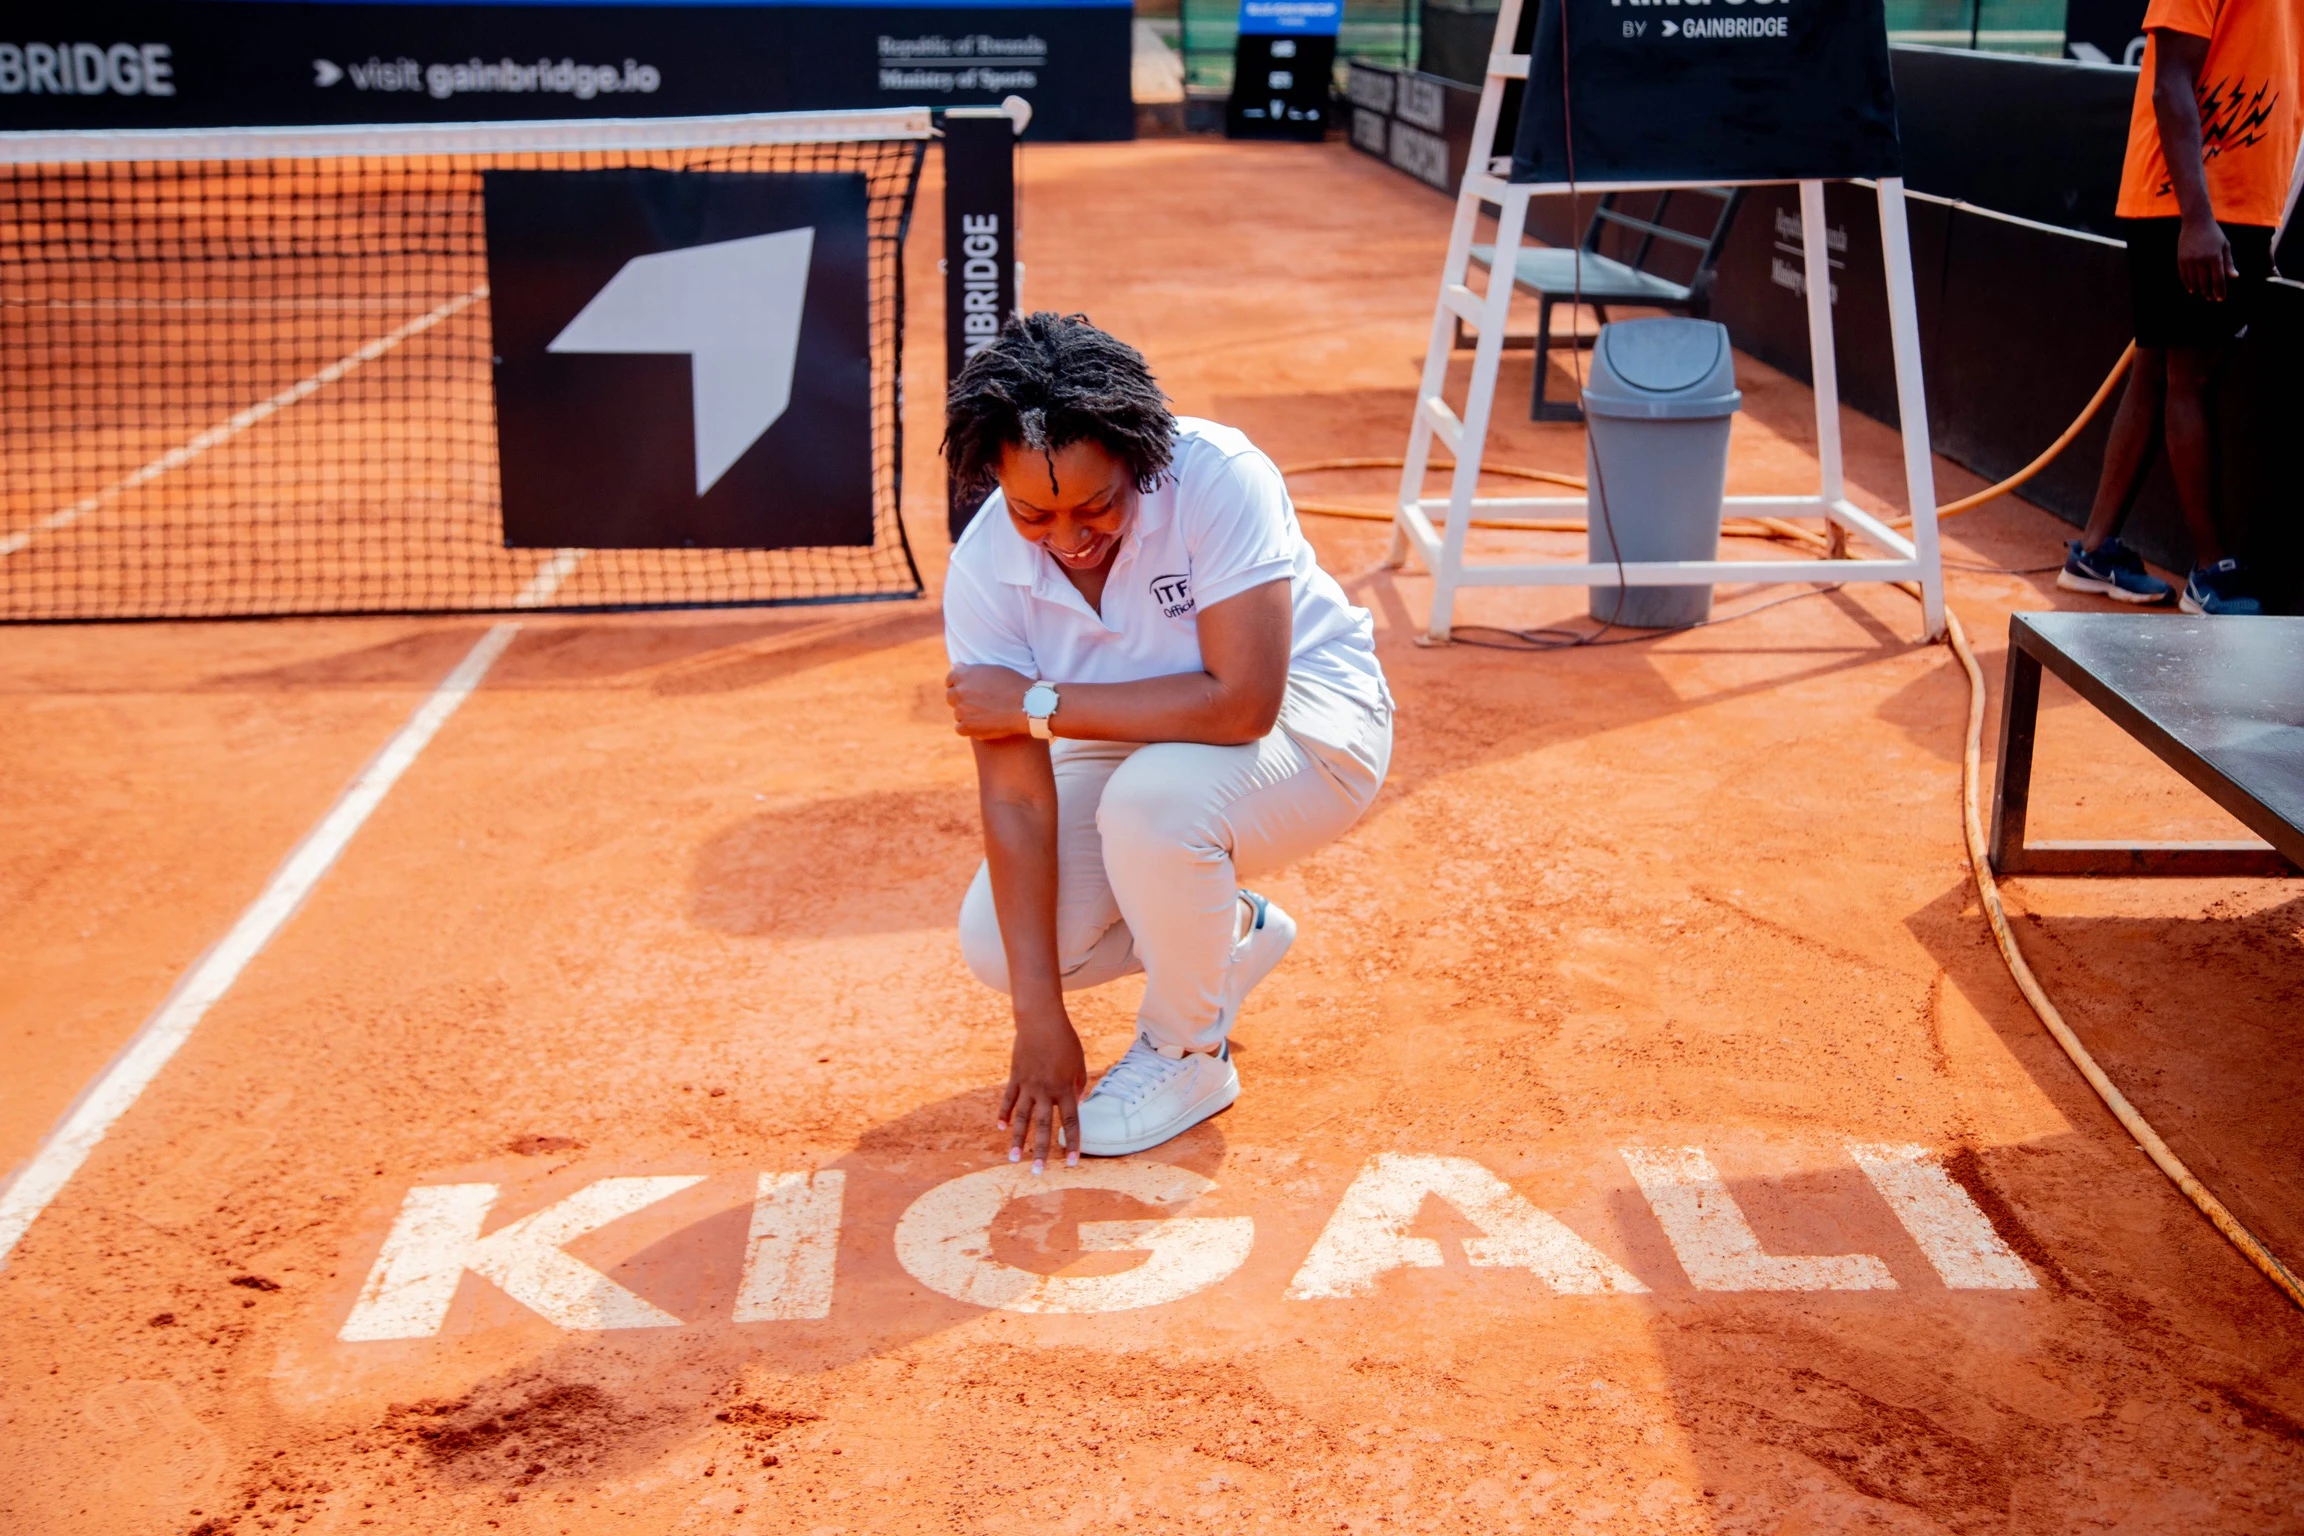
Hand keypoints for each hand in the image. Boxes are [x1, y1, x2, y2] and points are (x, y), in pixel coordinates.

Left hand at [946, 664, 1033, 738]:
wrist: (1028, 705)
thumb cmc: (1014, 685)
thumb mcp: (993, 670)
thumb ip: (971, 670)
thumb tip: (955, 666)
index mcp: (963, 674)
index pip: (950, 681)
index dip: (960, 686)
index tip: (971, 692)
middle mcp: (959, 691)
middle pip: (951, 697)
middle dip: (962, 700)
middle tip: (981, 704)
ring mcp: (962, 709)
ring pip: (958, 714)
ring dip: (968, 715)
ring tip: (988, 714)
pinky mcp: (967, 726)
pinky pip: (960, 728)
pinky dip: (970, 729)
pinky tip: (984, 725)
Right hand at [999, 1005, 1084, 1171]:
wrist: (1040, 1020)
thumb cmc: (1065, 1040)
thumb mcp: (1079, 1062)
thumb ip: (1078, 1085)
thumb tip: (1076, 1104)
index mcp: (1065, 1088)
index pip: (1071, 1121)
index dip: (1073, 1143)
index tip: (1073, 1163)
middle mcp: (1045, 1090)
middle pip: (1044, 1126)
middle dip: (1042, 1151)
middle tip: (1038, 1173)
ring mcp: (1028, 1085)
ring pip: (1022, 1117)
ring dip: (1018, 1140)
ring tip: (1014, 1159)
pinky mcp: (1015, 1077)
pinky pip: (1008, 1099)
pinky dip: (1004, 1113)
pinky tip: (1001, 1128)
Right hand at [2176, 216, 2235, 301]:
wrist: (2196, 222)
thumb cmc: (2214, 234)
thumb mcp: (2225, 246)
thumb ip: (2229, 263)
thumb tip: (2234, 277)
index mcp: (2215, 257)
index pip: (2218, 279)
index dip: (2220, 290)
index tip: (2221, 299)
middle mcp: (2202, 260)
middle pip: (2205, 282)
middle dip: (2209, 292)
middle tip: (2212, 298)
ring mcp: (2190, 260)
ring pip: (2194, 281)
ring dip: (2199, 290)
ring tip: (2203, 294)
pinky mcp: (2181, 259)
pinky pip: (2184, 276)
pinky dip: (2188, 284)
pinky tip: (2192, 289)